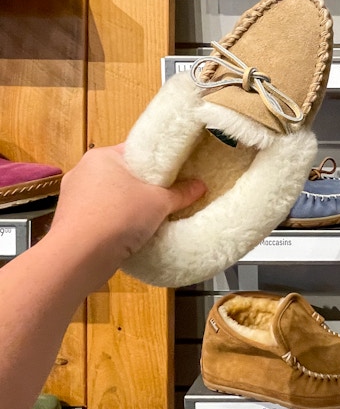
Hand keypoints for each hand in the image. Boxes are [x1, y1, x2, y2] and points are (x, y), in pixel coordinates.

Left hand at [48, 144, 205, 262]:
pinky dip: (115, 220)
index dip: (160, 161)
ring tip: (152, 216)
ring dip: (129, 204)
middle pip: (124, 173)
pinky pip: (101, 214)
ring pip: (111, 195)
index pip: (137, 150)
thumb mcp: (159, 202)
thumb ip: (181, 193)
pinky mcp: (70, 220)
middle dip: (145, 185)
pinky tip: (130, 232)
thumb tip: (200, 186)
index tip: (178, 171)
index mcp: (103, 156)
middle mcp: (84, 170)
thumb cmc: (119, 217)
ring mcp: (73, 196)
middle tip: (169, 194)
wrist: (79, 257)